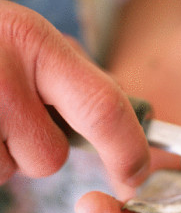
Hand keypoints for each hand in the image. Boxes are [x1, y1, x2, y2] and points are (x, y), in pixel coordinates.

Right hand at [0, 0, 149, 188]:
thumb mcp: (28, 36)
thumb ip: (76, 73)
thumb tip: (127, 114)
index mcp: (34, 43)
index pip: (104, 108)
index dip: (128, 151)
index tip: (134, 176)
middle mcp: (0, 77)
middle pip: (48, 158)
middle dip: (37, 150)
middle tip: (9, 112)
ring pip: (7, 171)